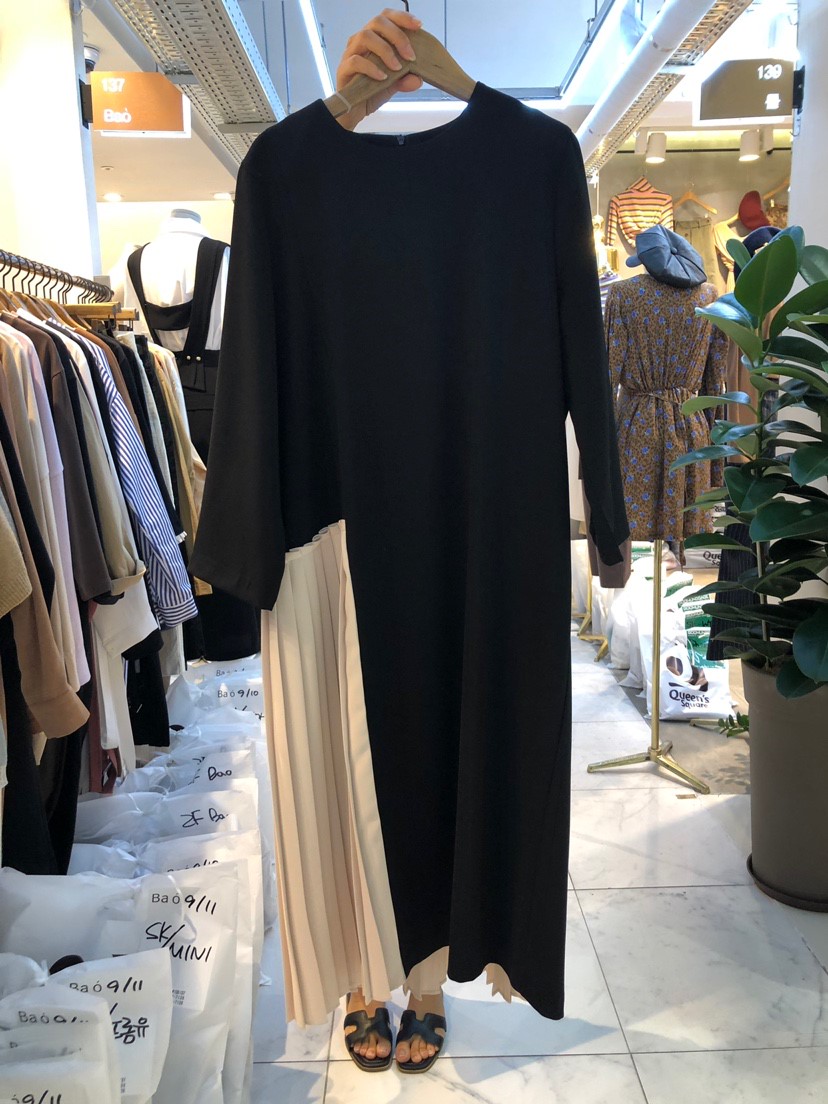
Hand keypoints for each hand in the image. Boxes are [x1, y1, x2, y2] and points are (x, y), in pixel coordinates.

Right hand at [335, 8, 424, 129]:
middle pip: (377, 22)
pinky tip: (382, 78)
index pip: (386, 17)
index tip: (418, 26)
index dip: (402, 18)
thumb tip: (418, 78)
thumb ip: (406, 79)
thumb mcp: (394, 84)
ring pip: (366, 37)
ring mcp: (351, 52)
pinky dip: (372, 68)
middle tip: (410, 56)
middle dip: (397, 36)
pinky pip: (356, 61)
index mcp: (375, 38)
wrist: (355, 110)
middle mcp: (361, 40)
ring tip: (396, 68)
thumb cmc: (371, 90)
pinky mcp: (344, 68)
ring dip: (385, 51)